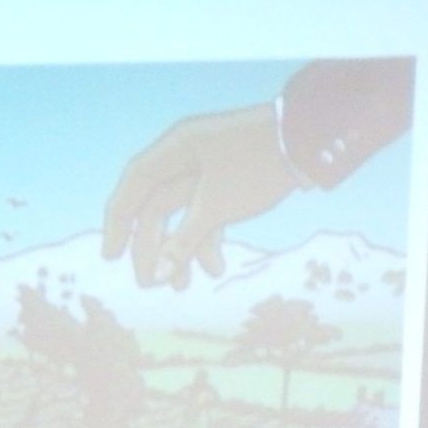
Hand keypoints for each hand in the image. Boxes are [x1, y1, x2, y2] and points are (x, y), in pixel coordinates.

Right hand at [102, 102, 297, 289]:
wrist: (315, 141)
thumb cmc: (259, 166)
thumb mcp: (217, 206)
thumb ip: (182, 241)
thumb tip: (155, 276)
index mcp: (174, 150)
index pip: (133, 188)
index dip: (117, 224)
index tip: (112, 257)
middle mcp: (185, 155)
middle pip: (156, 206)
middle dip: (154, 249)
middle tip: (151, 285)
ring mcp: (209, 165)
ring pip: (183, 213)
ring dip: (183, 250)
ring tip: (184, 286)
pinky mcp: (230, 175)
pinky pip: (207, 208)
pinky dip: (209, 237)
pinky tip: (217, 267)